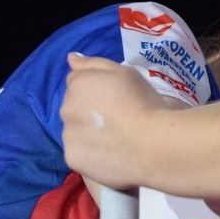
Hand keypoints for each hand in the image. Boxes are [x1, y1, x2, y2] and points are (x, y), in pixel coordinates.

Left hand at [60, 54, 165, 188]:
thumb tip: (71, 58)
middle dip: (89, 113)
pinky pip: (81, 155)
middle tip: (118, 121)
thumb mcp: (125, 73)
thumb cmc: (144, 103)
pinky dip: (91, 157)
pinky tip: (111, 158)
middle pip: (74, 109)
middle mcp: (66, 109)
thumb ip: (94, 64)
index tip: (116, 101)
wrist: (154, 145)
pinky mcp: (74, 160)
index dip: (97, 91)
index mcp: (78, 85)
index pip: (78, 84)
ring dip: (89, 135)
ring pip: (76, 134)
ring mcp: (68, 138)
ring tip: (116, 143)